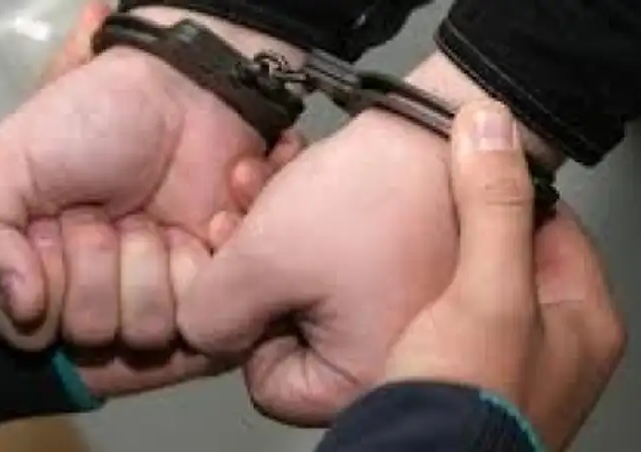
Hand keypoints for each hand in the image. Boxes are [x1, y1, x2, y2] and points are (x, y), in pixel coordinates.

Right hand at [0, 4, 304, 351]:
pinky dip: (201, 260)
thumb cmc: (91, 120)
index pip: (31, 334)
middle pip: (92, 333)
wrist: (184, 89)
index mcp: (43, 273)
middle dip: (98, 262)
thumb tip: (19, 310)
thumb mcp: (11, 161)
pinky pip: (205, 315)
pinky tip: (203, 220)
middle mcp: (98, 294)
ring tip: (153, 216)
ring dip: (149, 261)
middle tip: (108, 211)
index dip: (47, 279)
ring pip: (147, 331)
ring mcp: (158, 293)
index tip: (57, 224)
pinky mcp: (212, 286)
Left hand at [178, 107, 459, 425]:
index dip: (239, 319)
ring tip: (259, 177)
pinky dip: (301, 219)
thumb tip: (197, 332)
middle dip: (249, 260)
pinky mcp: (387, 268)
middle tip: (239, 208)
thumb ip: (211, 313)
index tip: (242, 265)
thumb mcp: (266, 260)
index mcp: (360, 376)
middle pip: (277, 327)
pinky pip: (324, 258)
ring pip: (294, 283)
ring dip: (266, 229)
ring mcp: (387, 311)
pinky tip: (291, 175)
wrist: (442, 126)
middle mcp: (381, 355)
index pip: (263, 379)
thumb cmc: (371, 198)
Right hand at [383, 102, 625, 450]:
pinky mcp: (456, 368)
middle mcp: (548, 341)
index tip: (468, 161)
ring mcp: (501, 357)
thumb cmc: (467, 406)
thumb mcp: (488, 294)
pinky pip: (442, 308)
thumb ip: (494, 207)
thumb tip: (490, 126)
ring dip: (435, 256)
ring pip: (471, 279)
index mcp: (581, 320)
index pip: (553, 219)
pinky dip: (416, 290)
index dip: (506, 184)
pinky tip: (387, 285)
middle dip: (464, 222)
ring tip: (399, 237)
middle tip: (425, 204)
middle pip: (508, 250)